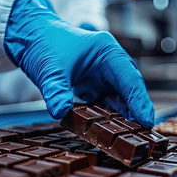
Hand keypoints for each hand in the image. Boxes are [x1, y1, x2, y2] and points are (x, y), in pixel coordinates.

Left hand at [4, 0, 154, 127]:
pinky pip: (108, 104)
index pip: (129, 78)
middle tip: (144, 135)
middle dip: (137, 112)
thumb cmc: (43, 45)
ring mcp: (104, 75)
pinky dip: (112, 117)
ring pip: (122, 99)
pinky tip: (114, 132)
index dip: (139, 101)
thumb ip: (55, 91)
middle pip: (130, 90)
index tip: (146, 121)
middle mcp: (110, 63)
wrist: (30, 38)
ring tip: (132, 138)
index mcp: (107, 51)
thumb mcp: (49, 69)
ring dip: (126, 117)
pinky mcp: (96, 86)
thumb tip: (59, 111)